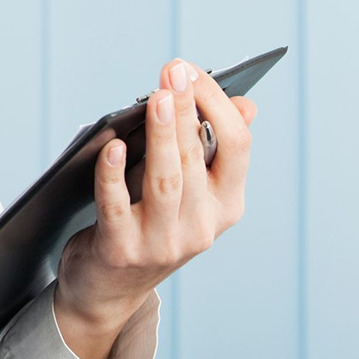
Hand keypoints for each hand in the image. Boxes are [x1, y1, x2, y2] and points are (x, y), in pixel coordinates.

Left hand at [53, 57, 257, 358]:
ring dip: (161, 135)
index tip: (192, 70)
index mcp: (227, 204)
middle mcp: (202, 227)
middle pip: (197, 158)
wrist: (110, 288)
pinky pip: (116, 207)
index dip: (217, 104)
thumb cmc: (151, 220)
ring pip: (165, 180)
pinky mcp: (121, 251)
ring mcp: (163, 243)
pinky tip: (112, 146)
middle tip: (173, 71)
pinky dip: (112, 175)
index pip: (237, 147)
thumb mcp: (192, 190)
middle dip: (185, 110)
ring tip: (155, 97)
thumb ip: (213, 148)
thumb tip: (248, 104)